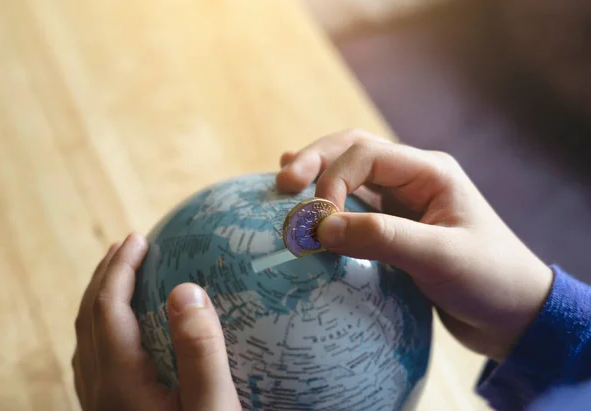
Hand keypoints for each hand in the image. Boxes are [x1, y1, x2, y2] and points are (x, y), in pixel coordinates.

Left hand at [72, 233, 240, 410]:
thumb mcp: (212, 406)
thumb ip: (200, 352)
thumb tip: (186, 290)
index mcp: (120, 382)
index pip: (108, 309)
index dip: (121, 268)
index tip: (138, 239)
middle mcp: (100, 391)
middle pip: (90, 319)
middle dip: (107, 276)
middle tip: (126, 246)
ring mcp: (100, 405)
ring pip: (88, 339)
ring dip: (101, 300)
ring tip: (121, 277)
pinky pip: (94, 359)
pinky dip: (104, 327)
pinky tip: (124, 330)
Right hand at [276, 129, 553, 360]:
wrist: (513, 313)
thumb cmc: (489, 280)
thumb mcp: (439, 258)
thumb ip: (382, 238)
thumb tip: (321, 228)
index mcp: (429, 172)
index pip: (366, 155)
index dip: (333, 179)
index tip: (320, 222)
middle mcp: (412, 179)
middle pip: (353, 150)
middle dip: (316, 161)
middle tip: (283, 180)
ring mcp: (401, 202)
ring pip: (349, 174)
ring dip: (316, 176)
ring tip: (283, 180)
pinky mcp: (393, 227)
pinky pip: (353, 205)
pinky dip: (327, 200)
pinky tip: (304, 198)